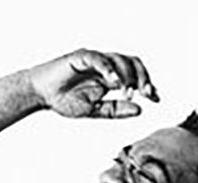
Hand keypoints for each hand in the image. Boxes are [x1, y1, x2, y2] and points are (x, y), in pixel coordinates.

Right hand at [28, 48, 158, 118]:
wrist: (42, 95)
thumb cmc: (64, 101)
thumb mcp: (94, 110)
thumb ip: (116, 110)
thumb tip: (139, 109)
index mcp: (110, 78)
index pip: (135, 76)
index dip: (147, 85)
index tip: (156, 98)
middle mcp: (106, 67)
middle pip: (132, 63)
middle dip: (143, 77)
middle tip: (147, 92)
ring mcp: (94, 60)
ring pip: (119, 59)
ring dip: (127, 75)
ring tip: (128, 92)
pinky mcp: (81, 57)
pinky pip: (99, 58)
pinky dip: (109, 68)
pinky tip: (114, 81)